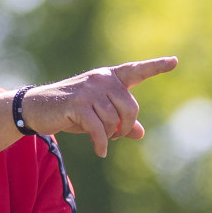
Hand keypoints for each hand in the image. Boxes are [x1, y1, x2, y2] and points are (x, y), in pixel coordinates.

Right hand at [20, 57, 177, 156]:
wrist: (37, 109)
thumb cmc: (72, 111)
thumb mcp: (99, 115)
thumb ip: (120, 122)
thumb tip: (140, 133)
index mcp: (109, 78)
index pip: (136, 71)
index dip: (156, 67)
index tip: (174, 61)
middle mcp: (101, 79)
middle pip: (131, 108)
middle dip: (125, 127)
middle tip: (113, 135)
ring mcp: (89, 90)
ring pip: (114, 120)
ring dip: (110, 135)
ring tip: (101, 138)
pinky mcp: (78, 104)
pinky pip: (99, 129)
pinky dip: (101, 143)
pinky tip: (100, 151)